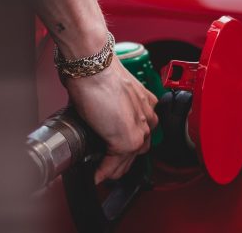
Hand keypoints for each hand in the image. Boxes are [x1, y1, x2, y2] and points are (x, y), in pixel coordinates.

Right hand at [66, 57, 157, 183]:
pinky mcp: (126, 140)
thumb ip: (115, 107)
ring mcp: (139, 131)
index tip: (118, 152)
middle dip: (124, 160)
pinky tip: (97, 174)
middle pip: (139, 149)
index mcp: (147, 105)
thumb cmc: (100, 73)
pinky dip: (104, 171)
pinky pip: (115, 163)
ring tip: (103, 172)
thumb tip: (102, 115)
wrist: (94, 67)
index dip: (129, 145)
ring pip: (129, 159)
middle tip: (109, 165)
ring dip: (115, 168)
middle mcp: (147, 119)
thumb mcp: (114, 92)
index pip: (142, 133)